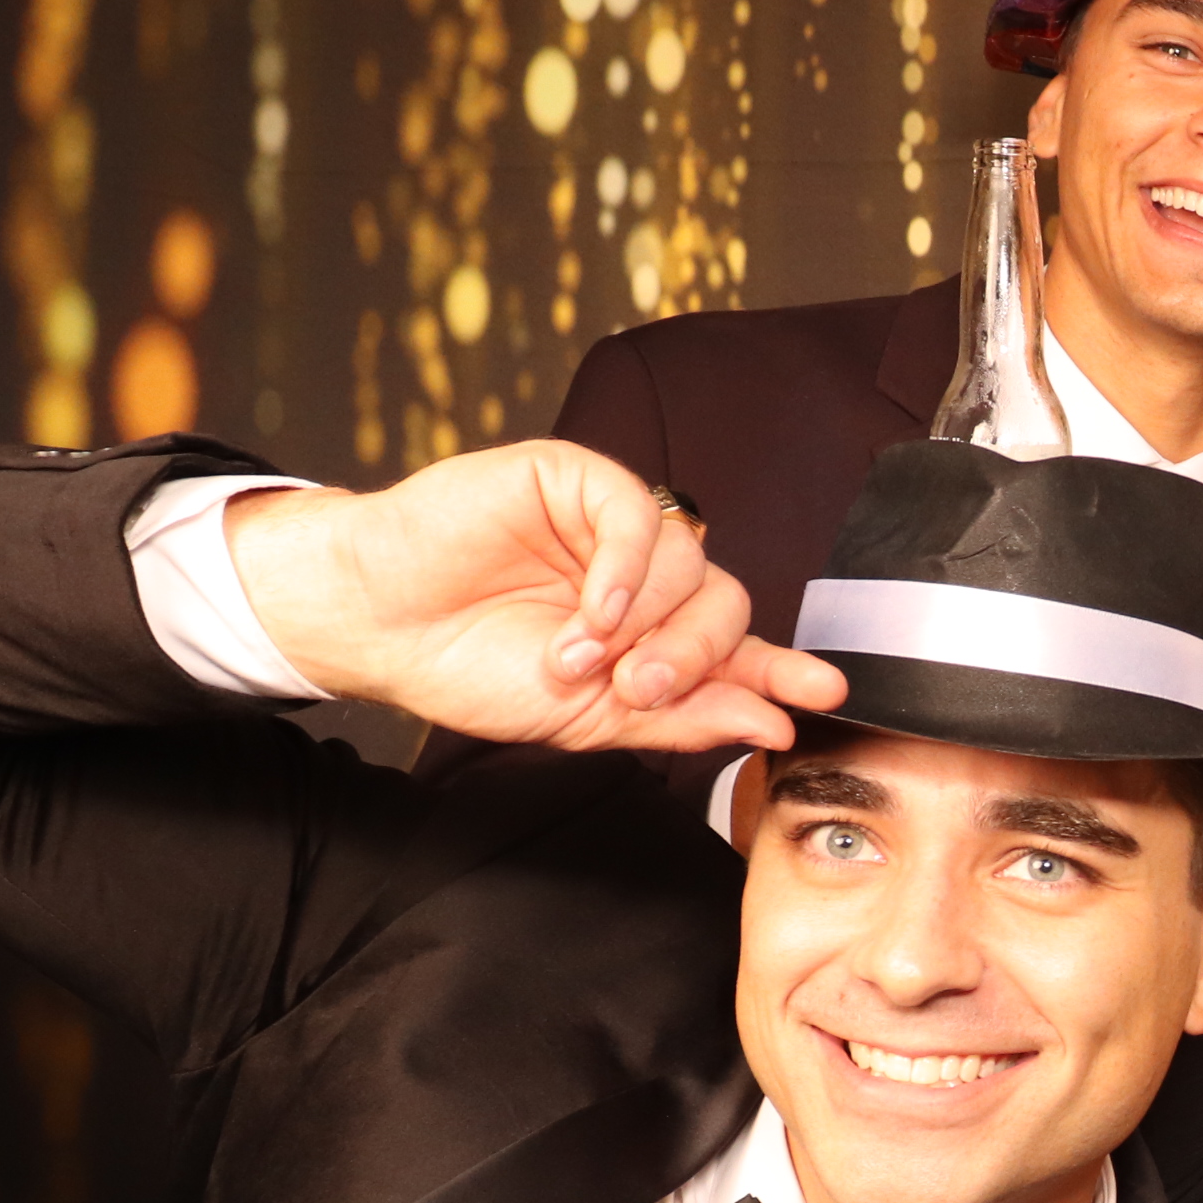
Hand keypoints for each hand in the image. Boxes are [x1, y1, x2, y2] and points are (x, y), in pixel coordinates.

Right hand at [224, 440, 842, 751]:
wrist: (379, 626)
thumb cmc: (469, 665)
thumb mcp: (586, 717)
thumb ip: (679, 718)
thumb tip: (772, 723)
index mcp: (652, 636)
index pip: (739, 650)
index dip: (782, 671)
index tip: (823, 697)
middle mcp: (643, 579)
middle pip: (725, 606)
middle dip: (697, 657)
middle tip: (639, 690)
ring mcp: (613, 526)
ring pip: (691, 563)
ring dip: (647, 624)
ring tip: (578, 656)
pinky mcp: (576, 479)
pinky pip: (639, 516)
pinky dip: (625, 573)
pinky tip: (590, 613)